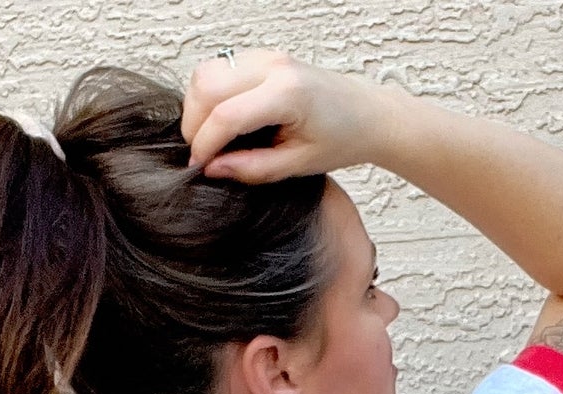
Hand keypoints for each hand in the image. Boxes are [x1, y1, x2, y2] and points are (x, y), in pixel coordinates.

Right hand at [182, 50, 389, 182]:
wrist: (367, 114)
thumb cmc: (342, 139)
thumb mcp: (299, 165)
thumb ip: (253, 168)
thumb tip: (213, 169)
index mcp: (287, 93)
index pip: (227, 115)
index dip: (206, 144)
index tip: (199, 167)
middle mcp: (273, 66)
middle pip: (207, 85)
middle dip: (195, 123)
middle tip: (203, 155)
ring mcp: (266, 55)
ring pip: (206, 72)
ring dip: (199, 106)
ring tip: (211, 139)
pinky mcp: (262, 56)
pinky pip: (219, 68)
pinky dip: (210, 95)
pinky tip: (222, 122)